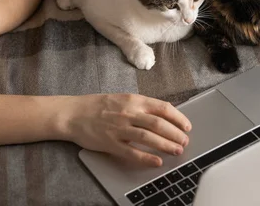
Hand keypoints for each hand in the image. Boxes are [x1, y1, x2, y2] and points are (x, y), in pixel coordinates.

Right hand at [62, 94, 191, 166]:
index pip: (162, 108)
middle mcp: (128, 113)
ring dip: (166, 145)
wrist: (72, 113)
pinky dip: (147, 158)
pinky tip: (157, 161)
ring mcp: (119, 128)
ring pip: (149, 138)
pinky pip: (132, 152)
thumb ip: (141, 105)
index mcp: (133, 100)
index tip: (187, 126)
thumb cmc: (97, 106)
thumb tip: (163, 113)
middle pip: (159, 124)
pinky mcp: (110, 143)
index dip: (178, 118)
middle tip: (185, 142)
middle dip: (176, 134)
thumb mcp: (122, 98)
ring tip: (177, 151)